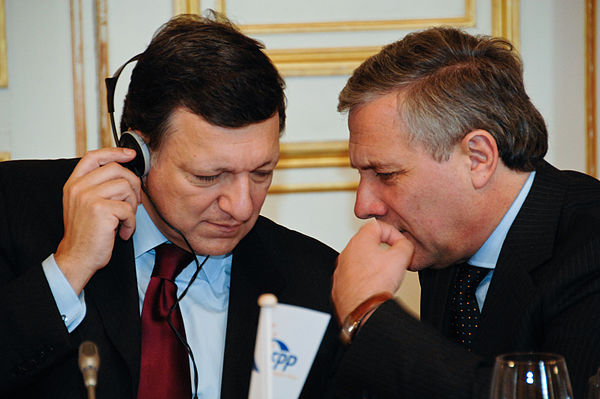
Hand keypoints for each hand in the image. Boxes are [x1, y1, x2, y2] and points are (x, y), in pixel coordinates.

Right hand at [54, 148, 140, 294]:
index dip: (114, 152)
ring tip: (124, 220)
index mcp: (74, 184)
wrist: (77, 257)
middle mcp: (78, 187)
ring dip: (132, 206)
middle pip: (116, 169)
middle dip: (132, 185)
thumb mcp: (85, 204)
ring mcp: (88, 197)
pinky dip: (131, 223)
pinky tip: (122, 232)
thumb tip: (127, 173)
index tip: (130, 155)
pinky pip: (129, 209)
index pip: (94, 157)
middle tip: (133, 202)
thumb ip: (98, 186)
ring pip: (126, 187)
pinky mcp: (101, 210)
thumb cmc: (86, 233)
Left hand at [332, 219, 413, 322]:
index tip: (400, 245)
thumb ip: (405, 244)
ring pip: (360, 259)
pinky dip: (364, 278)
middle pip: (367, 242)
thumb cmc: (376, 287)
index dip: (393, 233)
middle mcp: (347, 253)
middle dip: (384, 248)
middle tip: (395, 259)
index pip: (377, 225)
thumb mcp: (401, 258)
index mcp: (359, 241)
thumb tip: (404, 244)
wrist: (362, 312)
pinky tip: (374, 286)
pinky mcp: (340, 284)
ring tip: (385, 275)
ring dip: (374, 264)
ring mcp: (341, 269)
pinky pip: (354, 275)